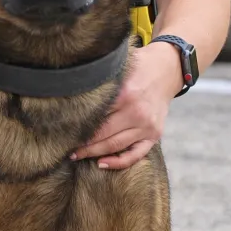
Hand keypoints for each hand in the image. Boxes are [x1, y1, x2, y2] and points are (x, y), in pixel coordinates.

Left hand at [69, 41, 180, 169]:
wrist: (168, 69)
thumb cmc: (138, 66)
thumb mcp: (119, 67)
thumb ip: (101, 81)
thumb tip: (71, 91)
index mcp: (125, 95)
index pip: (96, 116)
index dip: (77, 124)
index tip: (63, 129)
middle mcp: (137, 113)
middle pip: (104, 135)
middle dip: (83, 144)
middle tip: (66, 147)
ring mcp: (147, 126)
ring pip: (116, 146)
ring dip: (95, 153)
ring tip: (77, 155)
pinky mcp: (154, 135)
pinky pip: (136, 155)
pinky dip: (118, 162)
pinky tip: (102, 163)